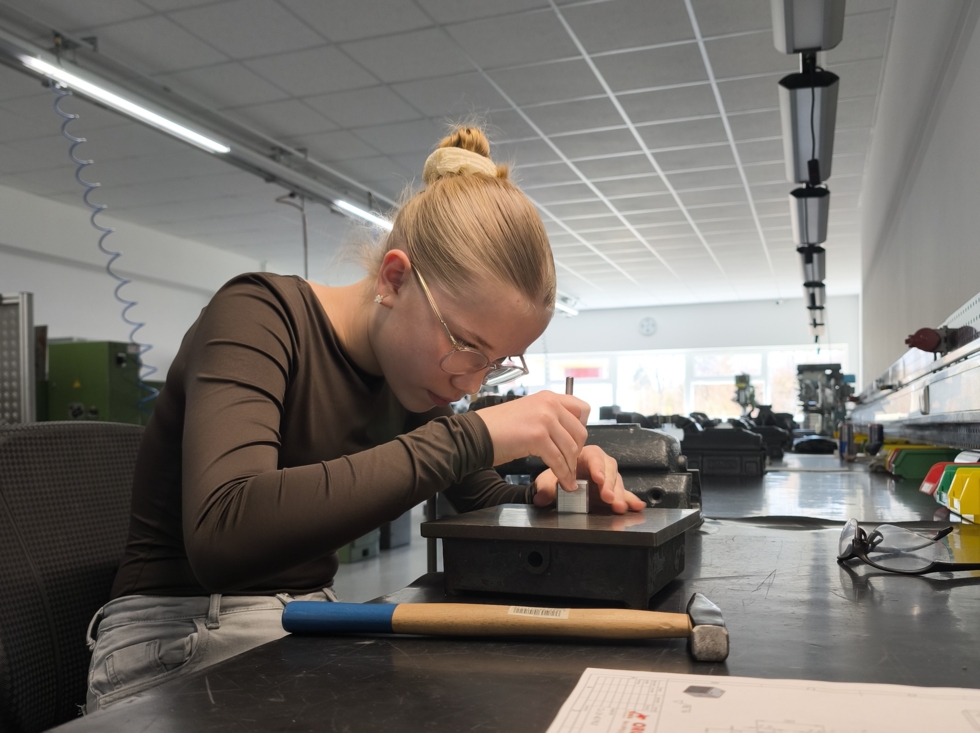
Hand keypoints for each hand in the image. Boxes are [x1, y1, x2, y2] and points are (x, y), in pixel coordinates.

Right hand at [473, 391, 588, 491]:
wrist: (476, 434)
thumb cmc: (497, 427)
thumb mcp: (528, 412)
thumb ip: (548, 417)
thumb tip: (564, 434)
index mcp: (548, 397)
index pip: (582, 408)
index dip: (581, 428)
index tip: (575, 441)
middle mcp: (549, 404)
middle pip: (580, 431)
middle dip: (577, 452)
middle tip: (571, 464)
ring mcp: (544, 419)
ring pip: (571, 448)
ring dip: (571, 467)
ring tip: (568, 478)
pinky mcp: (537, 437)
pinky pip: (558, 460)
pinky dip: (563, 474)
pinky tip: (564, 482)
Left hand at [531, 445, 644, 513]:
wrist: (559, 486)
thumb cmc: (557, 476)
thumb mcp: (549, 481)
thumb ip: (546, 489)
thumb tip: (540, 498)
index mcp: (584, 456)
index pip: (594, 457)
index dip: (597, 467)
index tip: (598, 479)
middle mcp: (599, 465)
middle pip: (610, 470)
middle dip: (610, 485)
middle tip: (608, 497)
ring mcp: (608, 478)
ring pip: (618, 483)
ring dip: (619, 495)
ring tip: (618, 506)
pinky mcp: (613, 491)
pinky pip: (624, 494)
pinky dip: (631, 500)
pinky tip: (637, 506)